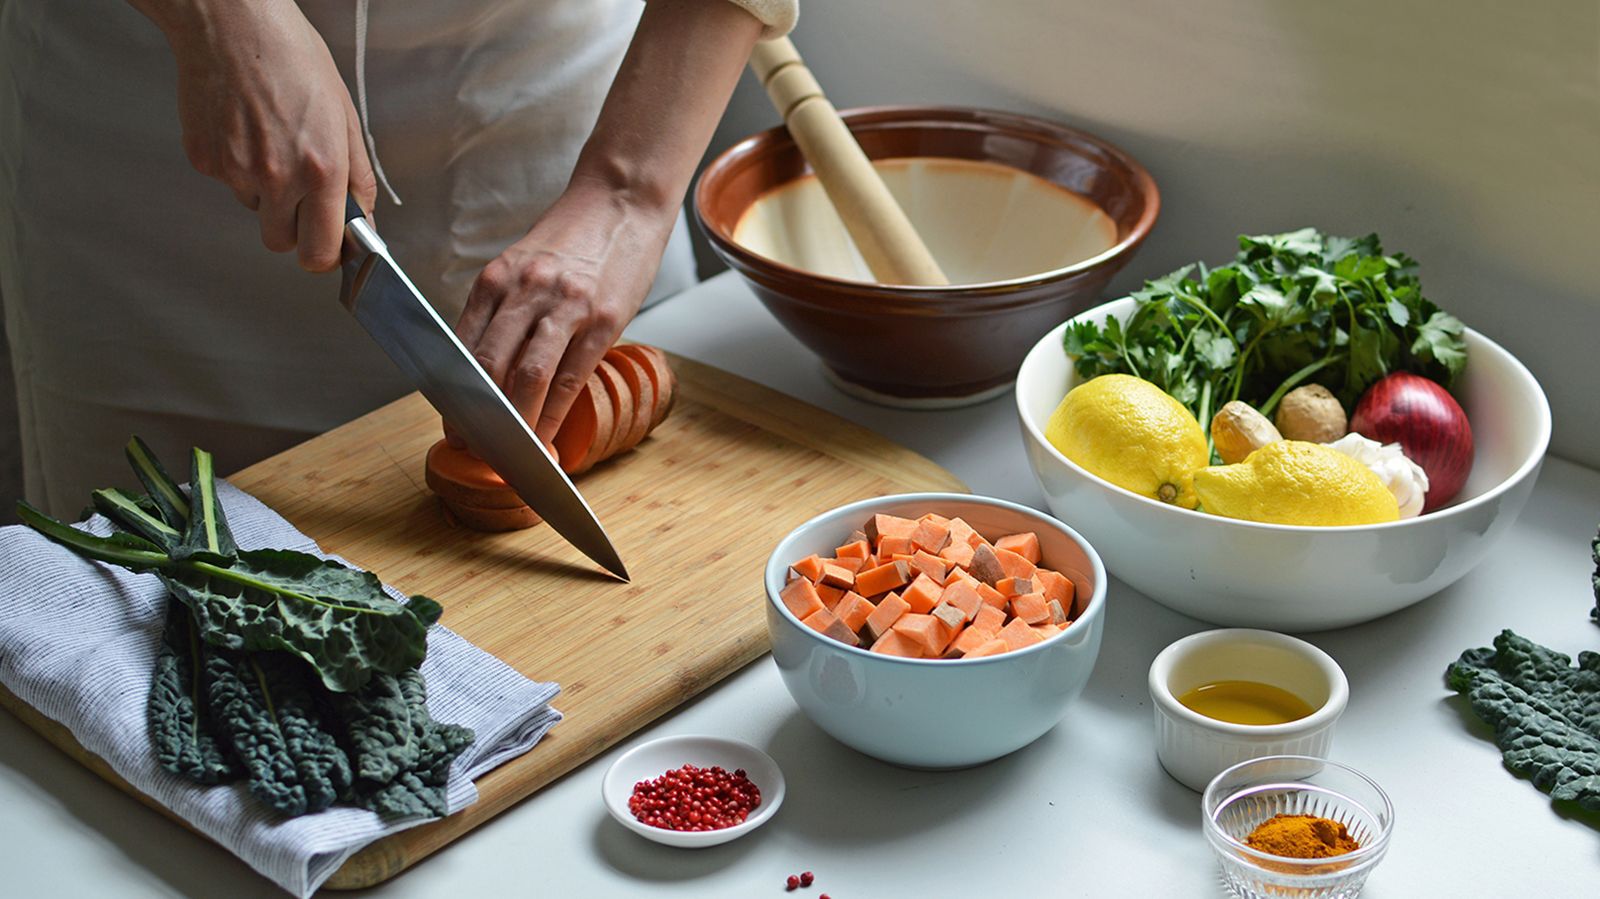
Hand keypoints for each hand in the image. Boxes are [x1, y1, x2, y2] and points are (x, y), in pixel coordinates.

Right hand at [153, 0, 375, 271]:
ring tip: (270, 140)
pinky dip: (236, 165)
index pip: (321, 251)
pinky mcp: (204, 159)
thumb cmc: (291, 57)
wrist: (233, 24)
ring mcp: (235, 171)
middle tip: (299, 198)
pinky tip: (244, 128)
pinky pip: (226, 181)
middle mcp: (277, 177)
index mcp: (320, 170)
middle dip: (293, 229)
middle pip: (280, 242)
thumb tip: (362, 218)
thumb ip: (357, 177)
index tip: (328, 248)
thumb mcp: (344, 115)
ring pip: (254, 208)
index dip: (325, 256)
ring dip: (264, 190)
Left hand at [454, 177, 676, 443]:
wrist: (621, 198)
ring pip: (526, 376)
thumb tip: (488, 367)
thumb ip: (504, 308)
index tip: (453, 424)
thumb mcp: (524, 264)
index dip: (453, 394)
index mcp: (497, 278)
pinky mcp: (602, 318)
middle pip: (488, 366)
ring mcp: (564, 305)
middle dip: (478, 416)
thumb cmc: (573, 236)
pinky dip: (553, 414)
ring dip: (517, 423)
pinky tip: (547, 435)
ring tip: (512, 452)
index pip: (461, 347)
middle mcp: (524, 290)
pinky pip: (570, 377)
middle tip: (476, 447)